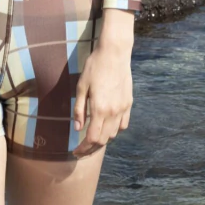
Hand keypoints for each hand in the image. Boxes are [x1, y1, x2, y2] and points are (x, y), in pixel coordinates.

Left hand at [72, 27, 133, 157]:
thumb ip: (79, 109)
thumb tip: (77, 128)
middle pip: (104, 140)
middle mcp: (113, 112)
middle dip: (91, 148)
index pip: (92, 138)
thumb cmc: (94, 67)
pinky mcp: (129, 103)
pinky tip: (107, 127)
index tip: (76, 151)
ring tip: (93, 138)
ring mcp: (123, 108)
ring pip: (114, 133)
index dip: (83, 148)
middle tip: (81, 149)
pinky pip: (123, 124)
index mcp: (99, 109)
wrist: (115, 53)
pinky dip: (115, 130)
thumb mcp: (81, 87)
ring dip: (103, 139)